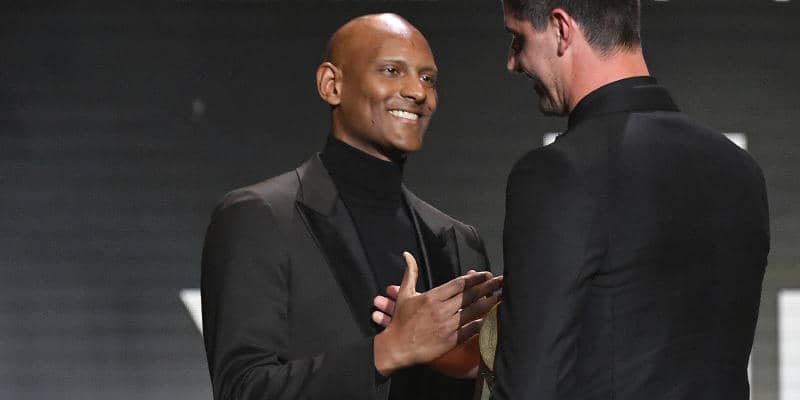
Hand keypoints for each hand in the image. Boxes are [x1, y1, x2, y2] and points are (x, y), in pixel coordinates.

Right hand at [373, 252, 501, 375]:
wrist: (397, 347)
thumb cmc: (400, 320)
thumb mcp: (404, 294)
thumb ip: (410, 273)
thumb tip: (407, 255)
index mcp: (433, 296)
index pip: (459, 283)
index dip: (475, 278)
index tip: (487, 274)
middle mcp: (442, 309)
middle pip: (471, 295)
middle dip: (489, 287)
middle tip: (504, 281)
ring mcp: (448, 325)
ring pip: (474, 311)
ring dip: (490, 302)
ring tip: (503, 296)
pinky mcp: (451, 340)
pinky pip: (471, 329)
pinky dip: (483, 323)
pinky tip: (494, 318)